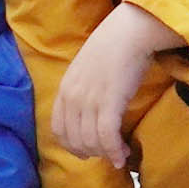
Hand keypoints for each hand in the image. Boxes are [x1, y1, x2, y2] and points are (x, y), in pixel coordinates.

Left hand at [49, 4, 181, 160]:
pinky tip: (122, 156)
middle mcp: (73, 98)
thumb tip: (88, 110)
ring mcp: (90, 100)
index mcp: (64, 89)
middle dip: (90, 153)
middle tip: (106, 153)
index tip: (86, 150)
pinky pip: (107, 136)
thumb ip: (81, 88)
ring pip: (91, 141)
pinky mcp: (110, 102)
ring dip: (105, 153)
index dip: (71, 146)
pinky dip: (114, 151)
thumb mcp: (86, 68)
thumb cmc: (113, 46)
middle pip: (74, 140)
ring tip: (119, 155)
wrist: (130, 31)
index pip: (58, 130)